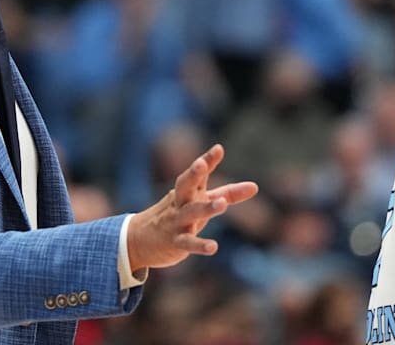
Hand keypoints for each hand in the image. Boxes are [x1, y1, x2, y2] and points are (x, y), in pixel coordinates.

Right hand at [127, 144, 257, 271]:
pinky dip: (200, 245)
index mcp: (188, 190)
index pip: (199, 173)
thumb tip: (255, 186)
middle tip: (201, 164)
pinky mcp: (175, 242)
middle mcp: (181, 202)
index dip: (208, 160)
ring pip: (190, 213)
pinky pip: (187, 243)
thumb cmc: (178, 215)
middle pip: (185, 185)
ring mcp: (176, 221)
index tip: (218, 149)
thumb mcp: (202, 202)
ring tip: (221, 204)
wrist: (139, 239)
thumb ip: (229, 193)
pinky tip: (213, 247)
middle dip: (193, 174)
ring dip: (205, 208)